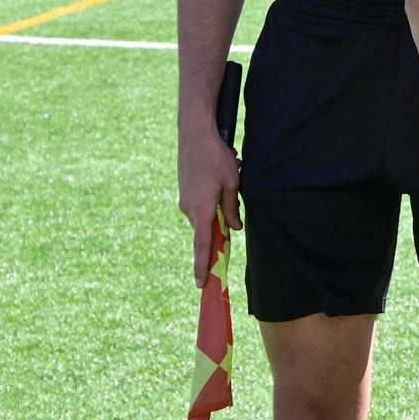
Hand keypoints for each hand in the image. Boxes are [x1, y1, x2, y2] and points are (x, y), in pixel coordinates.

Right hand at [177, 124, 241, 285]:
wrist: (194, 135)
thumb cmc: (216, 158)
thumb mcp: (232, 183)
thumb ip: (231, 209)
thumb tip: (234, 228)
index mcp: (200, 210)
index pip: (202, 245)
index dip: (202, 266)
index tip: (201, 284)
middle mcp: (188, 209)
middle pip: (208, 228)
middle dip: (223, 222)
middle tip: (233, 198)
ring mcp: (184, 201)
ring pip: (207, 214)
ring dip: (221, 201)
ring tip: (230, 173)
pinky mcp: (185, 192)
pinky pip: (202, 203)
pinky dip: (214, 195)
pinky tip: (222, 171)